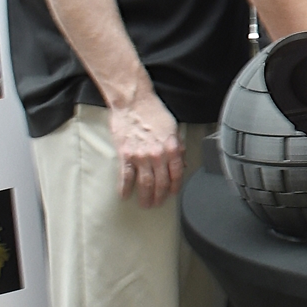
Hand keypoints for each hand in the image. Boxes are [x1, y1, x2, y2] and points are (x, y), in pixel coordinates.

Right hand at [110, 90, 184, 206]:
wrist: (134, 103)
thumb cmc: (153, 112)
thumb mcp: (173, 128)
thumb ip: (177, 146)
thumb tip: (182, 163)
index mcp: (172, 148)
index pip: (176, 174)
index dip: (175, 186)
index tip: (172, 193)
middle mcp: (158, 154)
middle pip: (161, 182)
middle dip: (160, 196)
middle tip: (157, 203)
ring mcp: (141, 156)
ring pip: (145, 183)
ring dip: (145, 196)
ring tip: (145, 204)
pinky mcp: (125, 155)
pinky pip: (125, 176)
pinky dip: (125, 188)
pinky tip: (125, 195)